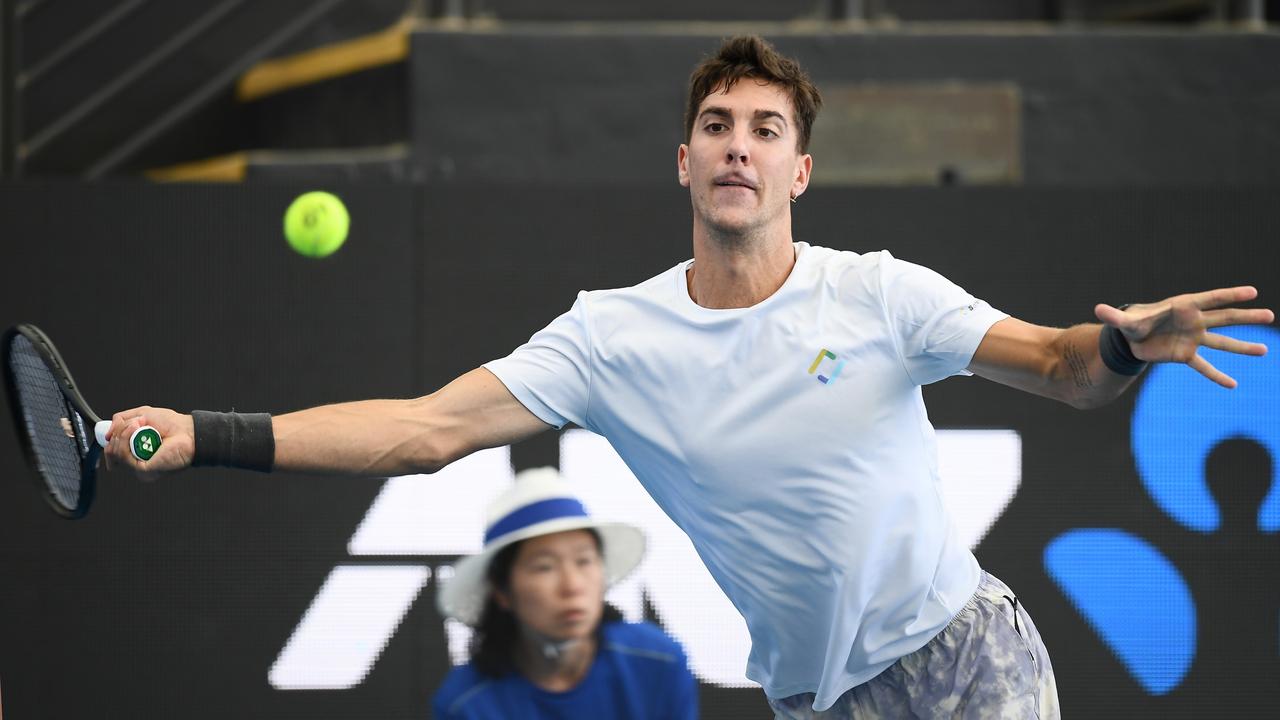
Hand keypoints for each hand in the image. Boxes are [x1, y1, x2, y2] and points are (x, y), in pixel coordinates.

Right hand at [103, 406, 194, 477]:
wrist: (189, 432)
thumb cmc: (172, 425)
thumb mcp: (142, 415)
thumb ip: (121, 421)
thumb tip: (106, 434)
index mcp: (135, 452)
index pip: (111, 452)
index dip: (109, 439)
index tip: (113, 430)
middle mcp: (136, 462)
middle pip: (110, 450)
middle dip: (118, 431)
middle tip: (136, 422)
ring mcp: (139, 468)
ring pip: (114, 452)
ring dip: (123, 432)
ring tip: (139, 424)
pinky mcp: (144, 470)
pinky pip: (123, 455)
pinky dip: (126, 438)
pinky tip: (137, 429)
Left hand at [1095, 286, 1273, 387]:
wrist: (1130, 337)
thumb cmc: (1132, 322)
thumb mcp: (1124, 320)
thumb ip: (1114, 315)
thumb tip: (1098, 309)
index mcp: (1183, 307)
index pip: (1211, 299)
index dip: (1230, 295)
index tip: (1252, 291)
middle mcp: (1193, 322)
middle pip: (1224, 319)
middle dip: (1246, 316)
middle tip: (1270, 315)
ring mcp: (1192, 339)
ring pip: (1221, 343)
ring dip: (1242, 348)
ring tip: (1264, 350)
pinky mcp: (1186, 355)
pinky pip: (1204, 367)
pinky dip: (1217, 376)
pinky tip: (1233, 385)